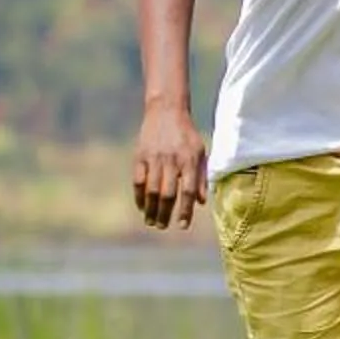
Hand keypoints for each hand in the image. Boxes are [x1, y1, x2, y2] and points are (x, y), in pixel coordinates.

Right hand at [132, 108, 208, 230]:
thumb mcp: (200, 152)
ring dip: (151, 209)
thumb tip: (201, 202)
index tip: (183, 226)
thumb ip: (201, 177)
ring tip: (151, 222)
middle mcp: (171, 161)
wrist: (166, 111)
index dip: (185, 210)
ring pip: (151, 190)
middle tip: (163, 227)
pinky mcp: (140, 156)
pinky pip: (138, 181)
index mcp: (189, 161)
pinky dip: (139, 196)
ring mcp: (154, 159)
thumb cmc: (187, 135)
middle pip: (167, 194)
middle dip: (165, 214)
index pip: (188, 191)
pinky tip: (141, 207)